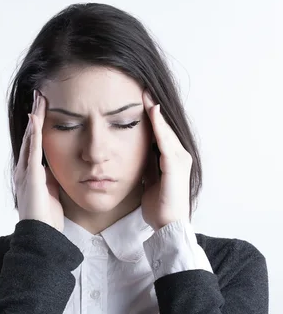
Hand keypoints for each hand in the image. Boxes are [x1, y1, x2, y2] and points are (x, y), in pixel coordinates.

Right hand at [15, 89, 64, 231]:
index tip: (44, 107)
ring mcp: (25, 172)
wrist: (40, 235)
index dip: (39, 124)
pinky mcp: (30, 176)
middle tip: (40, 95)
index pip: (34, 142)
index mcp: (30, 172)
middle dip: (35, 115)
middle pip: (29, 135)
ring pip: (29, 139)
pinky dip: (33, 135)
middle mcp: (24, 169)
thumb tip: (60, 166)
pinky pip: (32, 151)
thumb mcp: (52, 191)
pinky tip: (36, 120)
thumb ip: (52, 177)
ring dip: (34, 119)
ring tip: (39, 100)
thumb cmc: (46, 217)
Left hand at [141, 89, 191, 230]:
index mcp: (170, 159)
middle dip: (153, 109)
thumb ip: (145, 166)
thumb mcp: (148, 180)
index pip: (159, 133)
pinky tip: (153, 113)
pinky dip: (160, 127)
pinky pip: (166, 142)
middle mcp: (178, 156)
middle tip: (142, 89)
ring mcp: (180, 160)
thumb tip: (132, 155)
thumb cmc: (158, 206)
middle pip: (164, 128)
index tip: (138, 99)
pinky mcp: (176, 166)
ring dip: (156, 113)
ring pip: (166, 131)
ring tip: (146, 95)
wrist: (168, 225)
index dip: (150, 117)